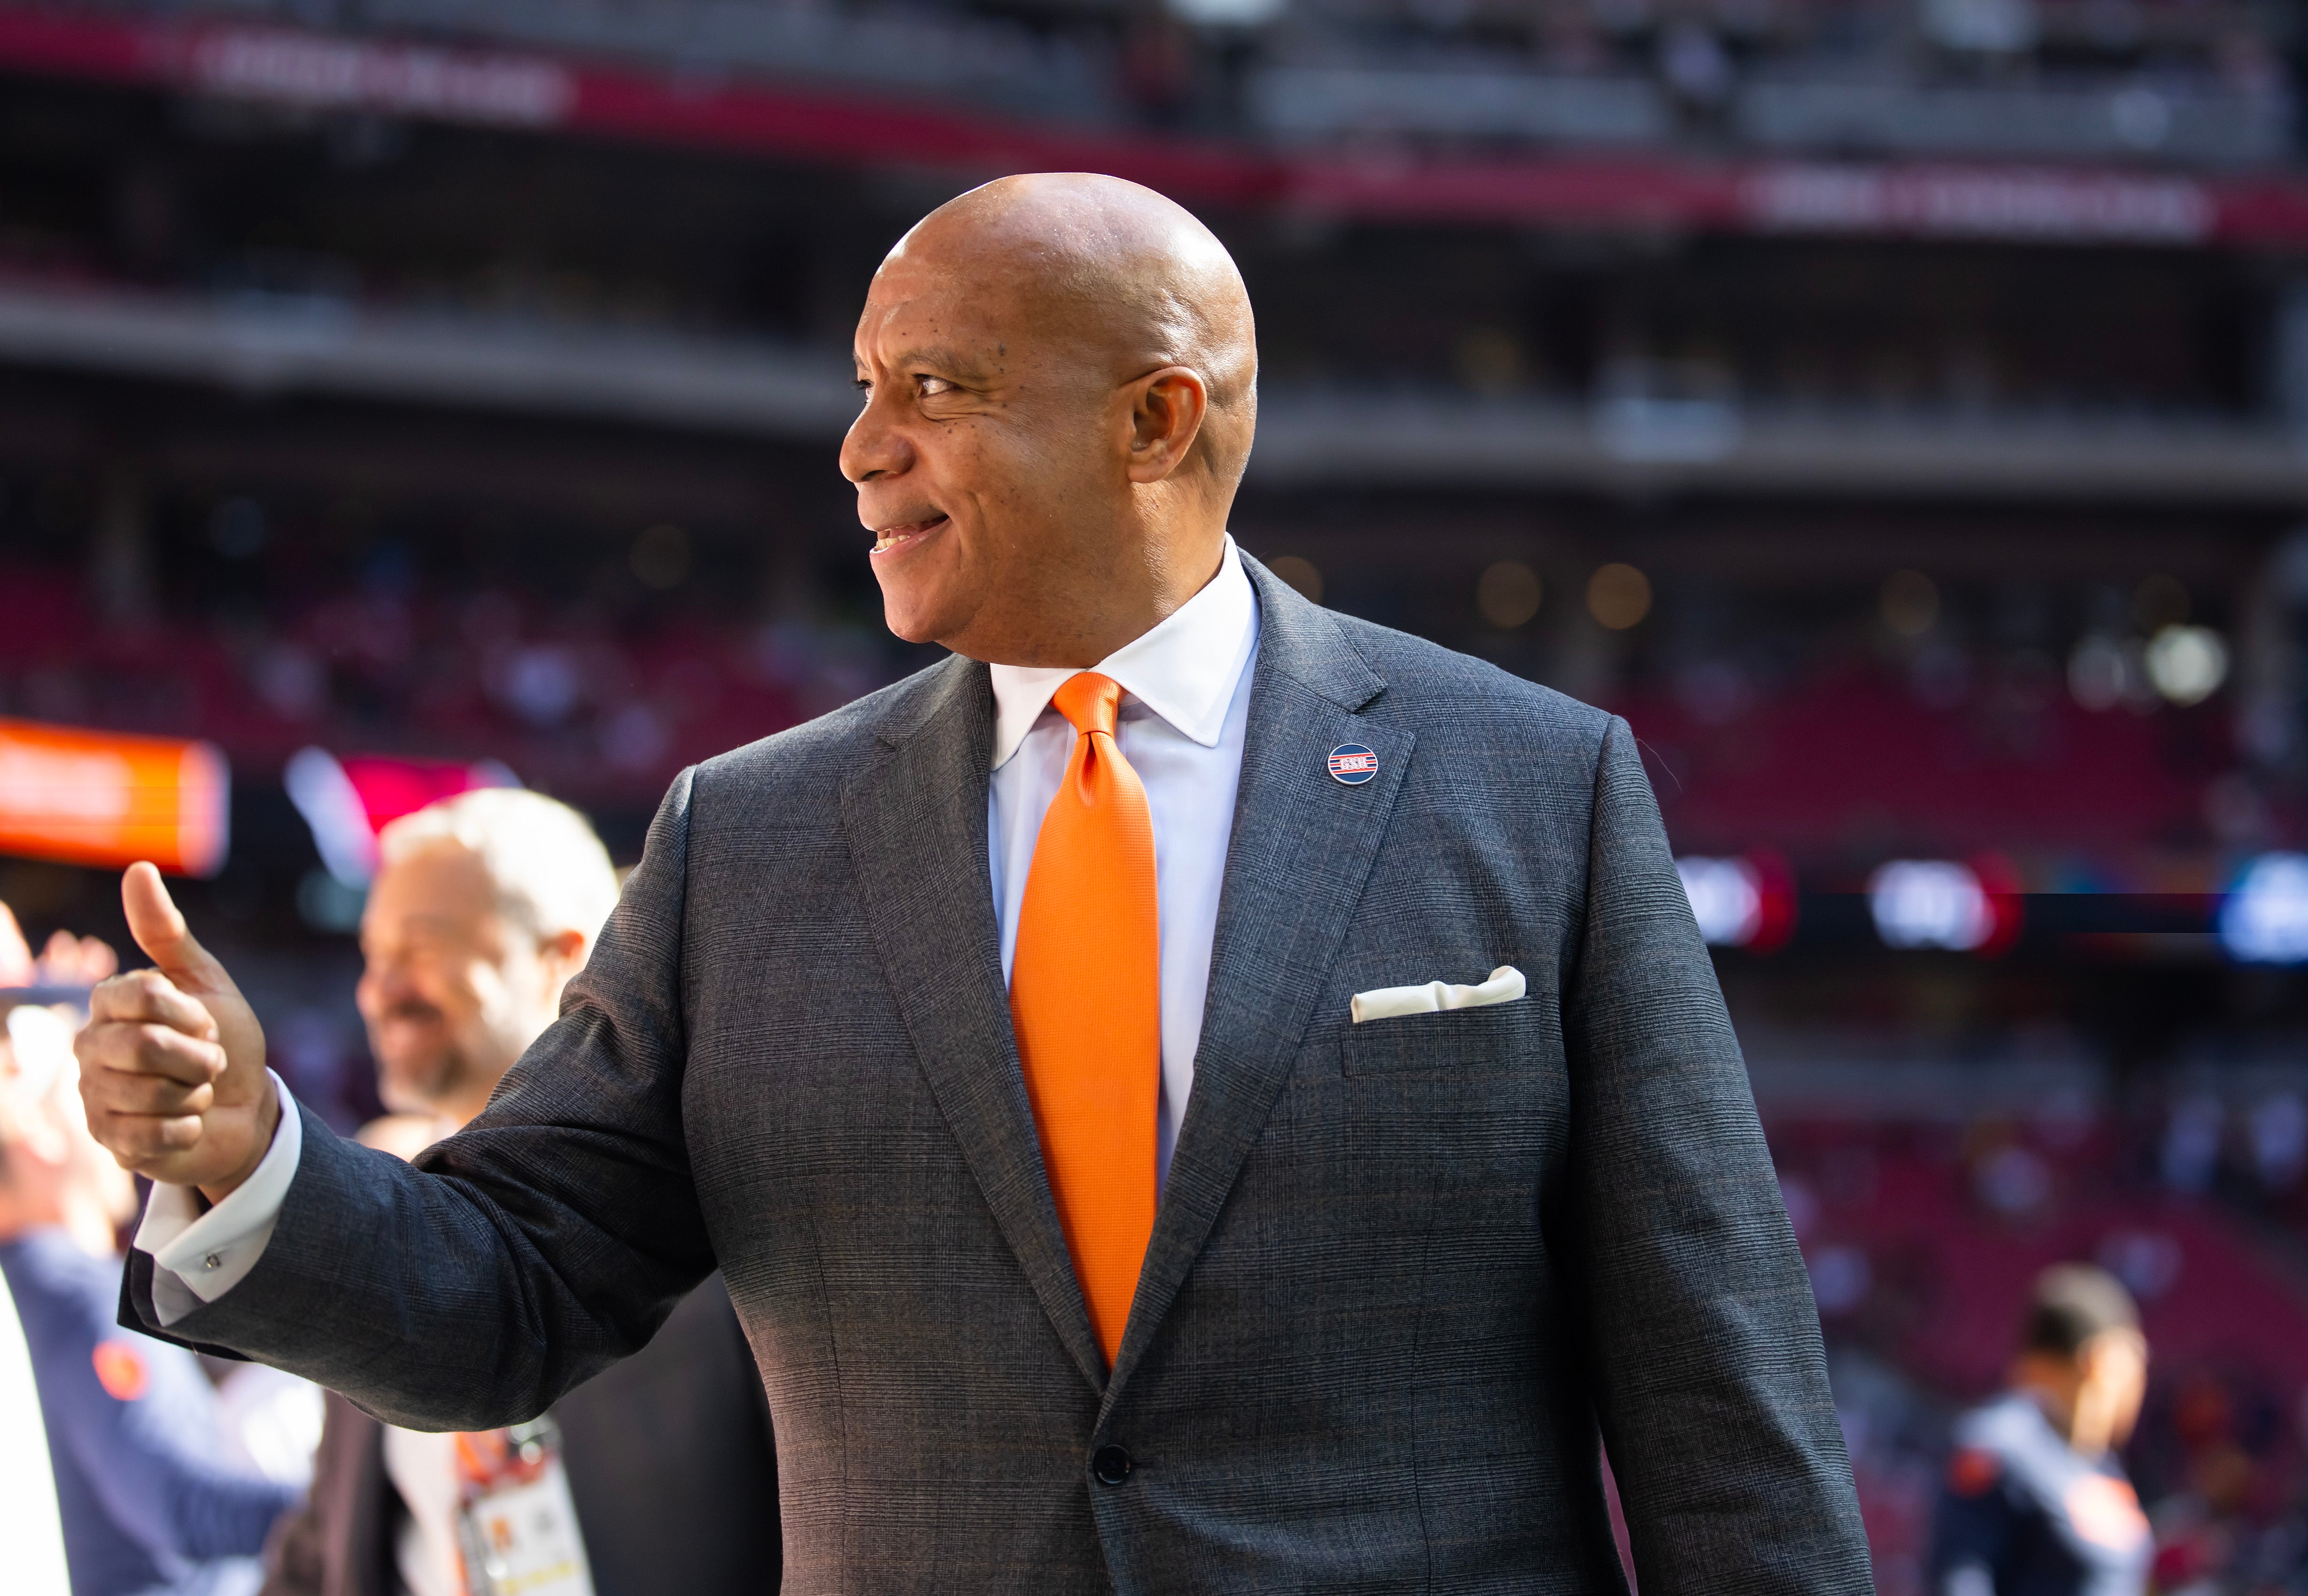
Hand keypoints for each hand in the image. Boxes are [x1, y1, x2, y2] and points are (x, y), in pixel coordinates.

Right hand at [76, 863, 277, 1201]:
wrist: (244, 1107)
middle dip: (200, 1056)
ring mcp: (94, 1096)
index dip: (190, 1012)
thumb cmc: (223, 1040)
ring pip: (153, 1093)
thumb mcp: (206, 982)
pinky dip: (189, 1128)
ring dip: (196, 1093)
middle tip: (209, 1060)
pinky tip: (188, 1123)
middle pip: (148, 1046)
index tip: (206, 1022)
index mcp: (109, 1005)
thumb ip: (167, 933)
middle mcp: (90, 1048)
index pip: (142, 994)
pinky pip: (155, 1134)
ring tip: (197, 1090)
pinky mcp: (110, 1141)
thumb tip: (137, 867)